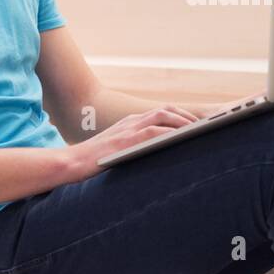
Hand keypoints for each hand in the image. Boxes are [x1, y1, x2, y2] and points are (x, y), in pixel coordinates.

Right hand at [65, 104, 199, 177]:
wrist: (71, 163)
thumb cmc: (93, 163)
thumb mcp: (118, 152)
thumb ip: (135, 149)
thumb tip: (156, 158)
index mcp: (130, 123)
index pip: (160, 113)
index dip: (179, 116)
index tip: (195, 125)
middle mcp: (131, 122)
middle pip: (166, 110)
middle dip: (186, 117)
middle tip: (203, 128)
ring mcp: (129, 129)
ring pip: (163, 116)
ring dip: (183, 122)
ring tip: (197, 132)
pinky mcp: (126, 140)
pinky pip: (154, 131)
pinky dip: (170, 132)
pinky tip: (182, 139)